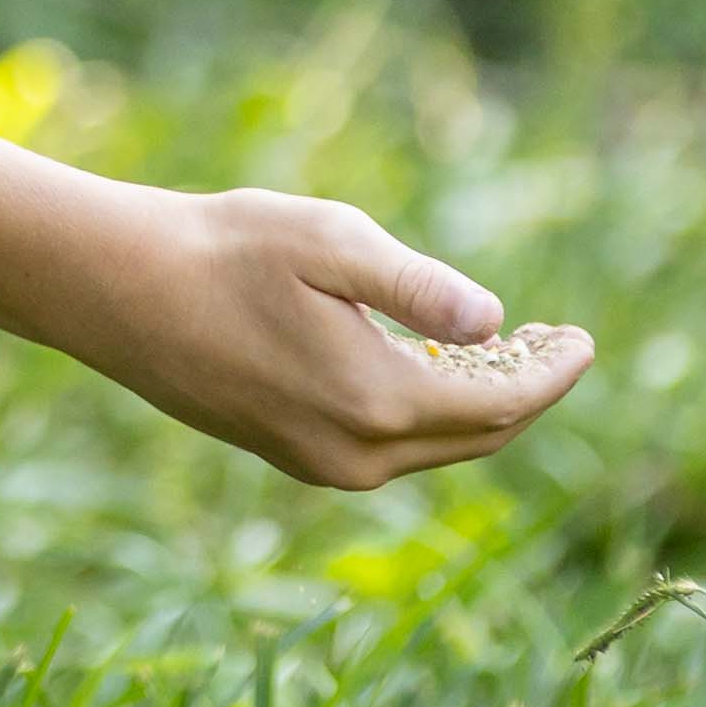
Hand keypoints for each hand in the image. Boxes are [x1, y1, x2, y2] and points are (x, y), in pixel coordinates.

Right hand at [60, 189, 592, 489]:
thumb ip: (419, 286)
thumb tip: (495, 321)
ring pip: (434, 447)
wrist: (119, 291)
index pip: (501, 403)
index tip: (586, 342)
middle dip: (526, 392)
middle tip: (560, 344)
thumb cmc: (225, 250)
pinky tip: (431, 367)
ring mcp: (322, 463)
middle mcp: (357, 454)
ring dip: (479, 405)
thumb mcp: (331, 243)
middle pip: (477, 437)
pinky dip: (429, 413)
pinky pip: (390, 446)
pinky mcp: (293, 455)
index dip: (553, 374)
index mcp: (377, 401)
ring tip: (508, 351)